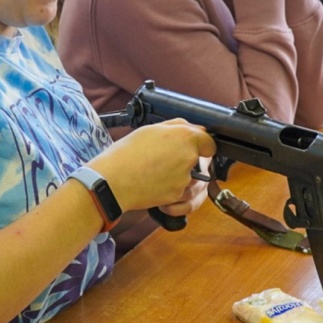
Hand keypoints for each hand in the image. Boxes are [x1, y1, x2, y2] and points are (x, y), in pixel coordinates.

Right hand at [89, 119, 215, 212]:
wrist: (112, 181)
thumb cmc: (127, 153)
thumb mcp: (151, 129)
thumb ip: (176, 127)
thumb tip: (191, 128)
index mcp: (186, 137)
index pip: (210, 143)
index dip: (203, 144)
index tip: (195, 147)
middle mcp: (190, 158)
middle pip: (200, 161)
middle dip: (187, 160)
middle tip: (165, 158)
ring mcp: (184, 180)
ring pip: (191, 178)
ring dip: (180, 176)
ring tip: (157, 172)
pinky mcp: (176, 196)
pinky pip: (181, 193)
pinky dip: (171, 190)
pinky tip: (155, 184)